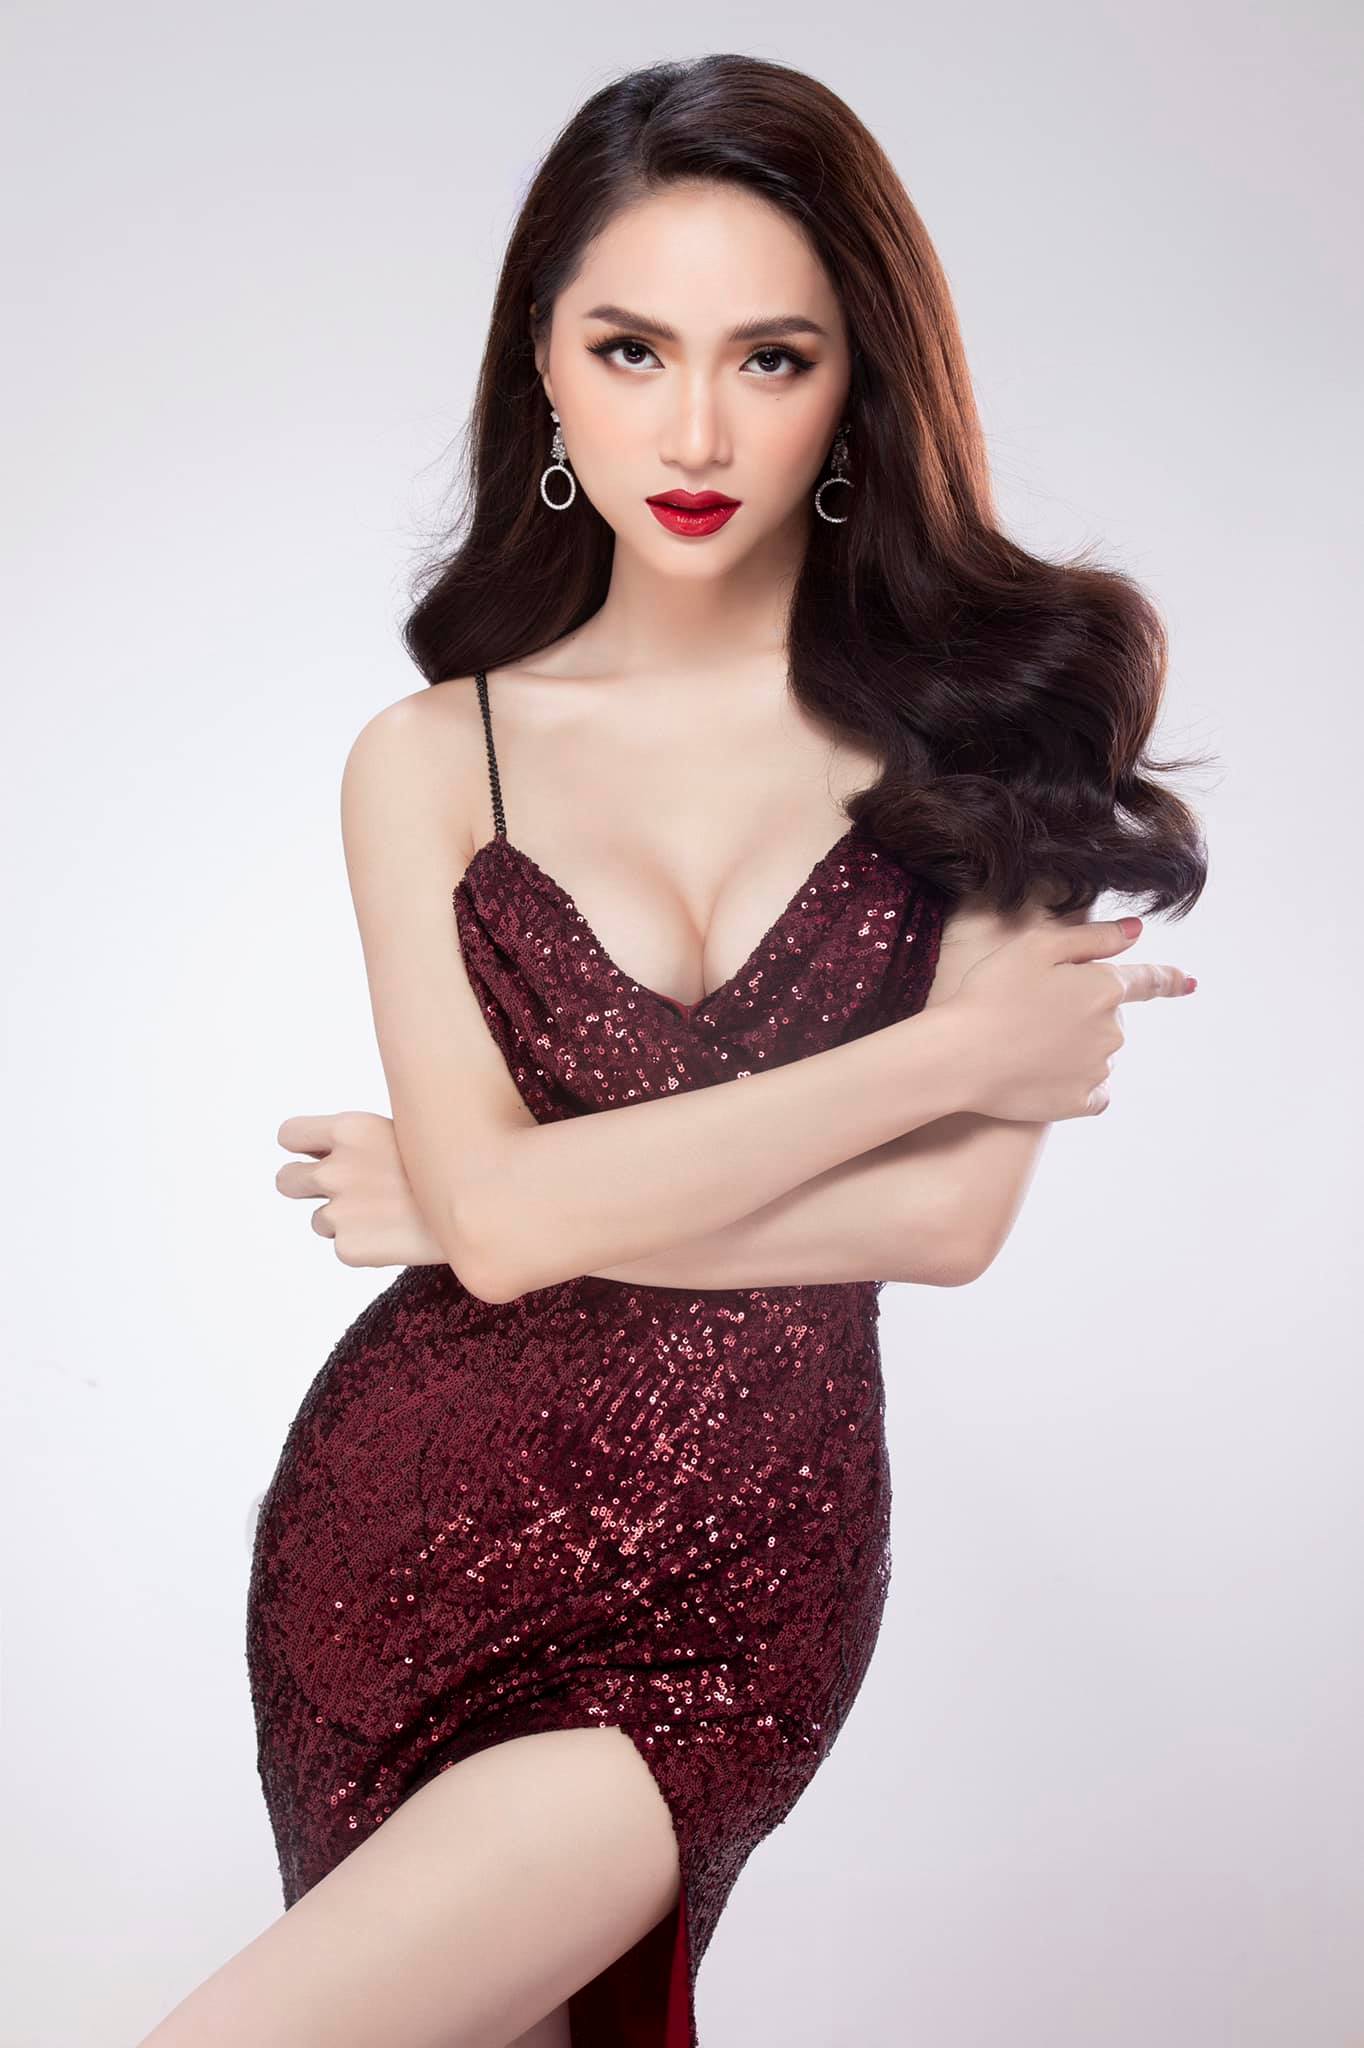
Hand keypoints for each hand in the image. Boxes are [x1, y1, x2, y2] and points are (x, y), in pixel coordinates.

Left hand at [275, 1110, 448, 1267]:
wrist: (486, 1209)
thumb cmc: (450, 1166)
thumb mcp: (405, 1131)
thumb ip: (358, 1143)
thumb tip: (326, 1153)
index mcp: (348, 1130)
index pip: (288, 1135)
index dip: (303, 1147)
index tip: (318, 1155)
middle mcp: (334, 1169)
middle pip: (286, 1180)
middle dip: (306, 1186)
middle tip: (343, 1192)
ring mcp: (338, 1212)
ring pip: (318, 1220)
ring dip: (344, 1220)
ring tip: (389, 1216)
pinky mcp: (348, 1248)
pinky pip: (343, 1248)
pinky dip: (366, 1247)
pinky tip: (398, 1237)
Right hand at [946, 915, 1195, 1121]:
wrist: (960, 1056)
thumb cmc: (991, 993)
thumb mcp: (1037, 946)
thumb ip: (1093, 937)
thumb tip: (1135, 932)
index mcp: (1104, 988)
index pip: (1148, 981)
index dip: (1168, 980)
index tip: (1188, 984)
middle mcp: (1111, 1031)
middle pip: (1110, 1018)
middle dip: (1083, 1012)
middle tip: (1032, 1010)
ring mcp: (1097, 1069)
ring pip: (1098, 1053)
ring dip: (1075, 1046)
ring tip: (1027, 1042)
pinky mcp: (1078, 1101)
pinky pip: (1092, 1092)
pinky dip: (1078, 1083)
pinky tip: (1047, 1076)